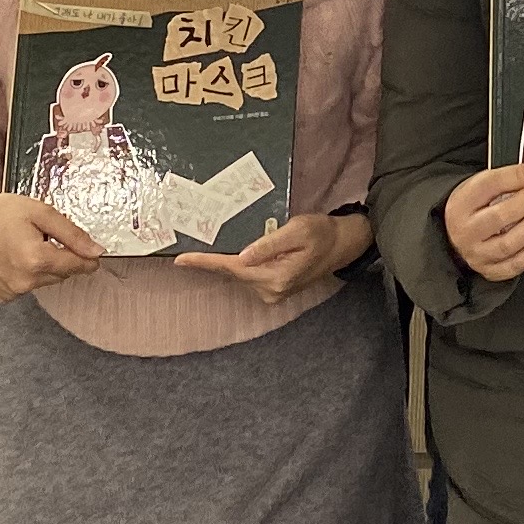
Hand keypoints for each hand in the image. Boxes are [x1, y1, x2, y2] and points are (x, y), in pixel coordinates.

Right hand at [0, 186, 102, 303]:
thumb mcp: (38, 211)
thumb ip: (71, 233)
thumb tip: (96, 251)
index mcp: (37, 260)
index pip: (79, 266)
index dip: (88, 256)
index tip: (91, 250)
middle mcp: (25, 282)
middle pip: (62, 273)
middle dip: (61, 256)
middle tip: (43, 236)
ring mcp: (11, 292)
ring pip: (45, 281)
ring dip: (43, 265)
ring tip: (23, 243)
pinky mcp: (0, 296)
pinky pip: (26, 286)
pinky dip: (26, 274)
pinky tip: (11, 256)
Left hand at [181, 208, 366, 297]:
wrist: (342, 246)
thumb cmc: (322, 233)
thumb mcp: (297, 231)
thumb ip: (269, 244)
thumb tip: (241, 257)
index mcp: (275, 277)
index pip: (232, 269)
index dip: (205, 263)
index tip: (181, 260)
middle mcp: (271, 290)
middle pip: (232, 273)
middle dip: (211, 261)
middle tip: (186, 249)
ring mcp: (272, 293)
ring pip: (239, 274)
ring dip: (225, 261)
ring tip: (206, 248)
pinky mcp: (273, 289)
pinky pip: (248, 275)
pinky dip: (238, 265)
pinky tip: (232, 253)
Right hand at [444, 163, 523, 282]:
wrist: (457, 236)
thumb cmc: (474, 209)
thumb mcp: (481, 188)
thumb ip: (506, 182)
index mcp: (461, 204)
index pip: (488, 186)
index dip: (515, 177)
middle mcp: (466, 231)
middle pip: (498, 217)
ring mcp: (476, 254)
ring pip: (507, 244)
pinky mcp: (489, 270)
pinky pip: (514, 265)